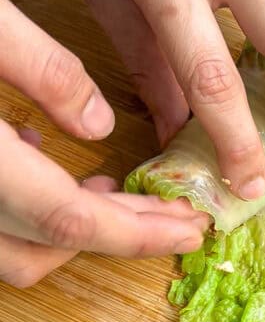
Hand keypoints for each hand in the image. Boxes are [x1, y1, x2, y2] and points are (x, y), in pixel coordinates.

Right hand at [0, 0, 207, 287]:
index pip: (68, 222)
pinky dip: (22, 213)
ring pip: (7, 252)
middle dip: (116, 236)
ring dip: (66, 233)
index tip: (190, 226)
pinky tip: (33, 156)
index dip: (137, 232)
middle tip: (170, 212)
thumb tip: (98, 126)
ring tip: (108, 187)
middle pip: (42, 250)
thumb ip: (42, 70)